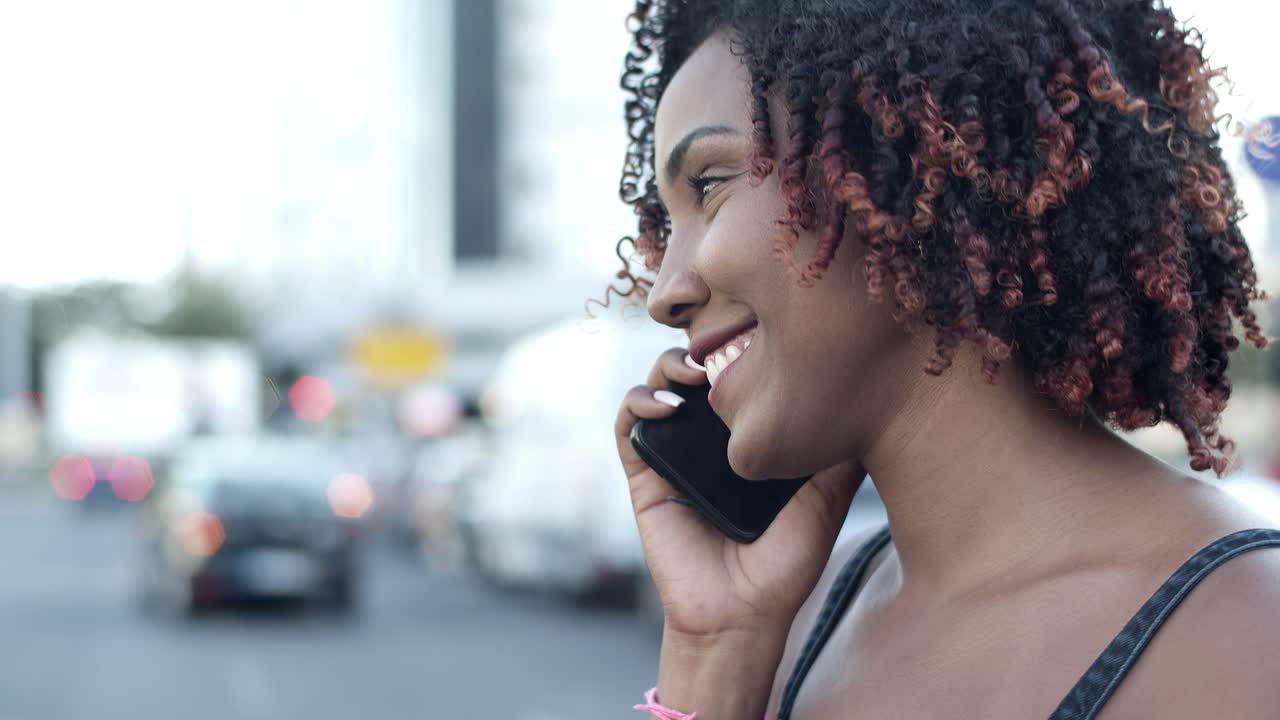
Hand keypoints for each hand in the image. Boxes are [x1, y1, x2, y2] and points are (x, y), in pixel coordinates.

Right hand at [615, 348, 865, 640]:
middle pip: (695, 369)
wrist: (743, 615)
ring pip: (657, 386)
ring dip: (666, 364)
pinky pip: (627, 427)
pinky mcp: (644, 476)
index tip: (763, 333)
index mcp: (747, 439)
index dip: (742, 346)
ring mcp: (673, 454)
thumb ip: (838, 455)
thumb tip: (868, 399)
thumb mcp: (825, 500)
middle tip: (723, 344)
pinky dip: (637, 403)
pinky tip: (665, 405)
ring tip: (691, 369)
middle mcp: (708, 440)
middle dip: (703, 344)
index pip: (737, 376)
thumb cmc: (785, 565)